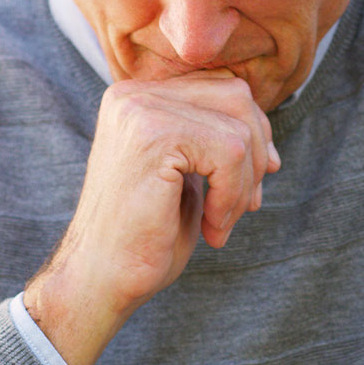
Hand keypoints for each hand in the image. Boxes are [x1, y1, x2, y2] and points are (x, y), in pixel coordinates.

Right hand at [23, 70, 278, 364]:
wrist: (102, 277)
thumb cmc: (144, 236)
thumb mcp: (183, 174)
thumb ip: (208, 139)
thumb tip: (262, 127)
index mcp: (136, 98)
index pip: (219, 87)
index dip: (251, 133)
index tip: (252, 185)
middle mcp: (133, 94)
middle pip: (234, 95)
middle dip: (255, 153)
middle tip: (246, 206)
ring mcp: (139, 110)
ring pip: (237, 125)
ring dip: (245, 181)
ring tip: (222, 221)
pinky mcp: (152, 134)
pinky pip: (230, 152)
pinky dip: (233, 196)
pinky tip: (212, 228)